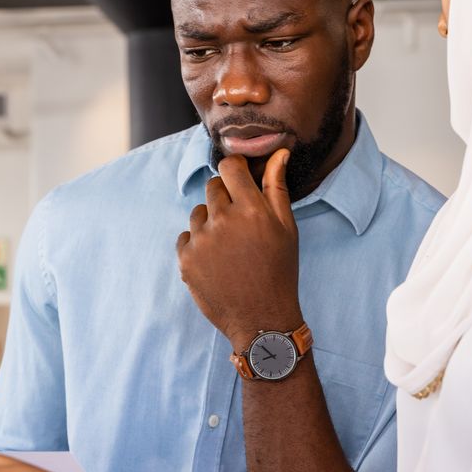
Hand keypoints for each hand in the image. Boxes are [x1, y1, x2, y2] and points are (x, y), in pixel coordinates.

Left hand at [177, 149, 302, 348]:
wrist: (262, 319)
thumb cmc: (279, 272)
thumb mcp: (286, 228)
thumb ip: (276, 187)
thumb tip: (278, 153)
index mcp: (251, 209)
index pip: (229, 167)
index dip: (233, 170)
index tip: (238, 179)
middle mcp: (223, 220)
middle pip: (212, 187)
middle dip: (224, 198)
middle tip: (240, 223)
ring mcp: (201, 241)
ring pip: (198, 213)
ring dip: (210, 222)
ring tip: (229, 247)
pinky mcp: (186, 260)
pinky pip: (186, 237)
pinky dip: (197, 245)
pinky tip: (216, 261)